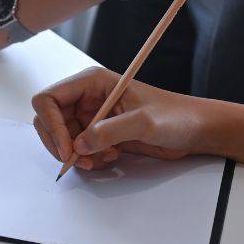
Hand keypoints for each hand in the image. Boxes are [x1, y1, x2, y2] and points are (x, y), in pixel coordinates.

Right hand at [30, 67, 215, 170]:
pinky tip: (108, 158)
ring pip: (62, 138)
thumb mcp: (144, 122)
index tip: (67, 149)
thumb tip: (78, 145)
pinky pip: (78, 149)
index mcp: (92, 82)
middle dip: (59, 143)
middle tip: (77, 161)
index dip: (51, 125)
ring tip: (99, 160)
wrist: (194, 130)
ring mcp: (91, 116)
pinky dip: (86, 159)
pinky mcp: (99, 134)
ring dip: (75, 155)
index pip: (49, 99)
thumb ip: (109, 132)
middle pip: (48, 120)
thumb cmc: (176, 116)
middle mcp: (87, 98)